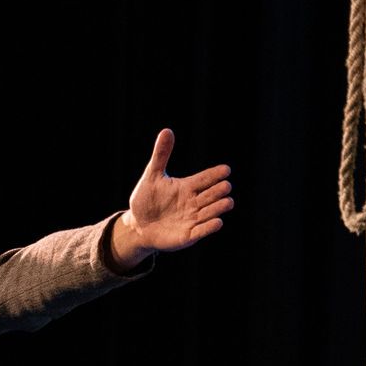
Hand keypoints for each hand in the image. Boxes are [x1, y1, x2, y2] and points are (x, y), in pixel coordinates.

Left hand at [111, 129, 232, 265]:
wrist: (138, 225)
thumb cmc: (147, 199)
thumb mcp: (152, 176)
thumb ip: (161, 155)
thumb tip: (167, 131)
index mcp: (187, 187)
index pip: (205, 179)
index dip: (214, 175)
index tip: (226, 170)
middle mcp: (193, 202)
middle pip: (211, 195)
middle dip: (219, 191)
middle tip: (225, 186)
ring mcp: (192, 219)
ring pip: (210, 212)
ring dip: (218, 207)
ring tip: (228, 201)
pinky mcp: (188, 235)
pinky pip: (201, 231)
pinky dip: (209, 227)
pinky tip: (218, 222)